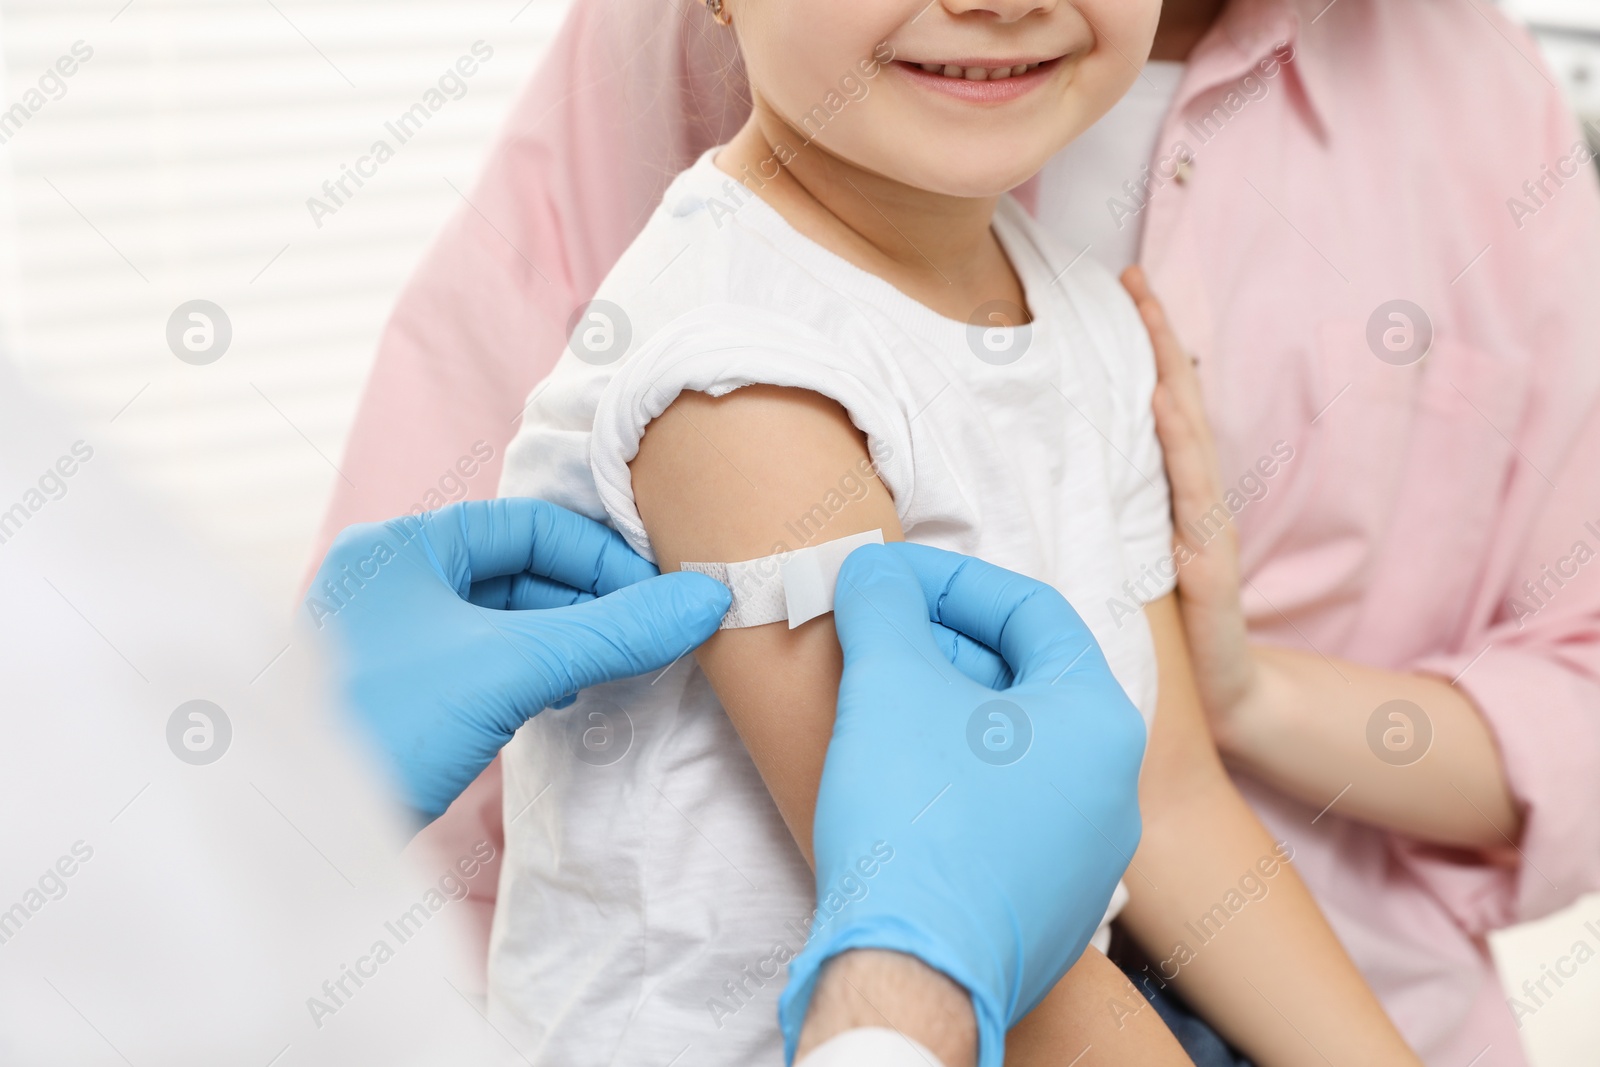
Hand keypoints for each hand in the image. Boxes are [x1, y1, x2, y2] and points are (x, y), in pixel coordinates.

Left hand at [307, 499, 729, 820]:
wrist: (292, 837)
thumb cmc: (387, 725)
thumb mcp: (511, 668)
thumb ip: (611, 631)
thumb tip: (706, 600)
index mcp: (400, 545)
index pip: (527, 525)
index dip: (601, 558)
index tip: (657, 600)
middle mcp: (390, 579)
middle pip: (517, 569)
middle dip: (588, 601)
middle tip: (647, 637)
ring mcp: (391, 638)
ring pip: (503, 617)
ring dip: (564, 638)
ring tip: (613, 668)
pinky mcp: (399, 691)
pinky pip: (484, 658)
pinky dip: (532, 670)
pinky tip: (565, 695)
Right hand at [779, 543, 1146, 1066]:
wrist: (910, 974)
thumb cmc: (913, 817)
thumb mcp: (889, 681)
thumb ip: (883, 603)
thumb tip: (873, 570)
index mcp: (1100, 720)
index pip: (1032, 610)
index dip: (951, 581)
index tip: (890, 580)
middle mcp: (1114, 787)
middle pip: (1025, 678)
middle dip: (944, 647)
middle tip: (878, 639)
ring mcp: (1089, 855)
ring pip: (1016, 750)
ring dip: (946, 711)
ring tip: (880, 705)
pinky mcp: (1053, 906)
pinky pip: (1009, 813)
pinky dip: (957, 778)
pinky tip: (899, 781)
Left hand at [1122, 266, 1259, 740]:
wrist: (1221, 701)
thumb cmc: (1171, 631)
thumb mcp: (1130, 561)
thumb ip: (1112, 515)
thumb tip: (1055, 473)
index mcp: (1177, 496)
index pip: (1162, 408)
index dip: (1147, 349)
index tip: (1121, 291)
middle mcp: (1197, 501)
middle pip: (1181, 404)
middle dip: (1160, 339)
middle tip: (1134, 280)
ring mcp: (1208, 528)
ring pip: (1191, 437)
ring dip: (1170, 375)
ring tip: (1149, 322)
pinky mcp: (1207, 564)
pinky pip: (1192, 494)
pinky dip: (1180, 446)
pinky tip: (1162, 408)